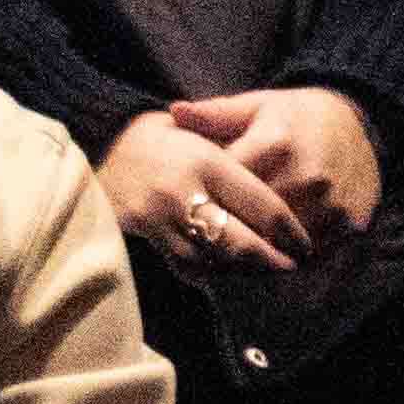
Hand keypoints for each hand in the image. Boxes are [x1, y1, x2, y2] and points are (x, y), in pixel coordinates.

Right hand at [97, 108, 307, 276]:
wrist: (98, 140)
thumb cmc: (161, 135)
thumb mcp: (200, 131)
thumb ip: (238, 157)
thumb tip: (284, 192)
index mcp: (206, 161)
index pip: (262, 206)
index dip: (290, 233)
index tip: (306, 246)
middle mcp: (184, 191)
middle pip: (241, 244)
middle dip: (271, 262)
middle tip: (290, 268)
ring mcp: (161, 217)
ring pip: (215, 261)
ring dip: (243, 272)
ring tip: (262, 271)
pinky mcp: (145, 233)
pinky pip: (186, 265)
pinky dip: (210, 273)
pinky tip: (224, 270)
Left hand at [161, 84, 383, 250]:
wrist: (358, 124)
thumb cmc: (294, 117)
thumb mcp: (255, 107)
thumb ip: (213, 115)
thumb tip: (174, 112)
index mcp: (275, 144)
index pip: (227, 186)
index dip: (206, 202)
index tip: (190, 212)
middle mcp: (305, 177)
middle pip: (253, 223)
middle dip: (229, 233)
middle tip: (209, 243)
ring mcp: (331, 205)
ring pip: (282, 247)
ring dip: (260, 254)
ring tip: (237, 256)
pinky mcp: (352, 225)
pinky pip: (313, 255)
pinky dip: (292, 260)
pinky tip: (273, 257)